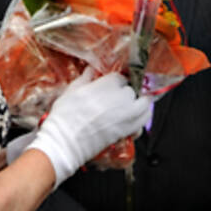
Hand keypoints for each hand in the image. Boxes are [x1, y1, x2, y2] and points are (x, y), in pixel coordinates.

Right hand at [29, 72, 154, 184]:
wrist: (67, 141)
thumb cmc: (66, 116)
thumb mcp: (72, 90)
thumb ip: (85, 78)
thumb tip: (90, 70)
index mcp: (109, 83)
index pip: (120, 77)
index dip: (116, 82)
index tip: (112, 87)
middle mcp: (122, 96)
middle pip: (132, 90)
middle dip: (126, 94)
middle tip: (118, 99)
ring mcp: (128, 114)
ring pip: (144, 104)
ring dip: (141, 104)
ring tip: (134, 106)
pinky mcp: (129, 130)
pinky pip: (143, 122)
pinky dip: (140, 120)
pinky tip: (134, 120)